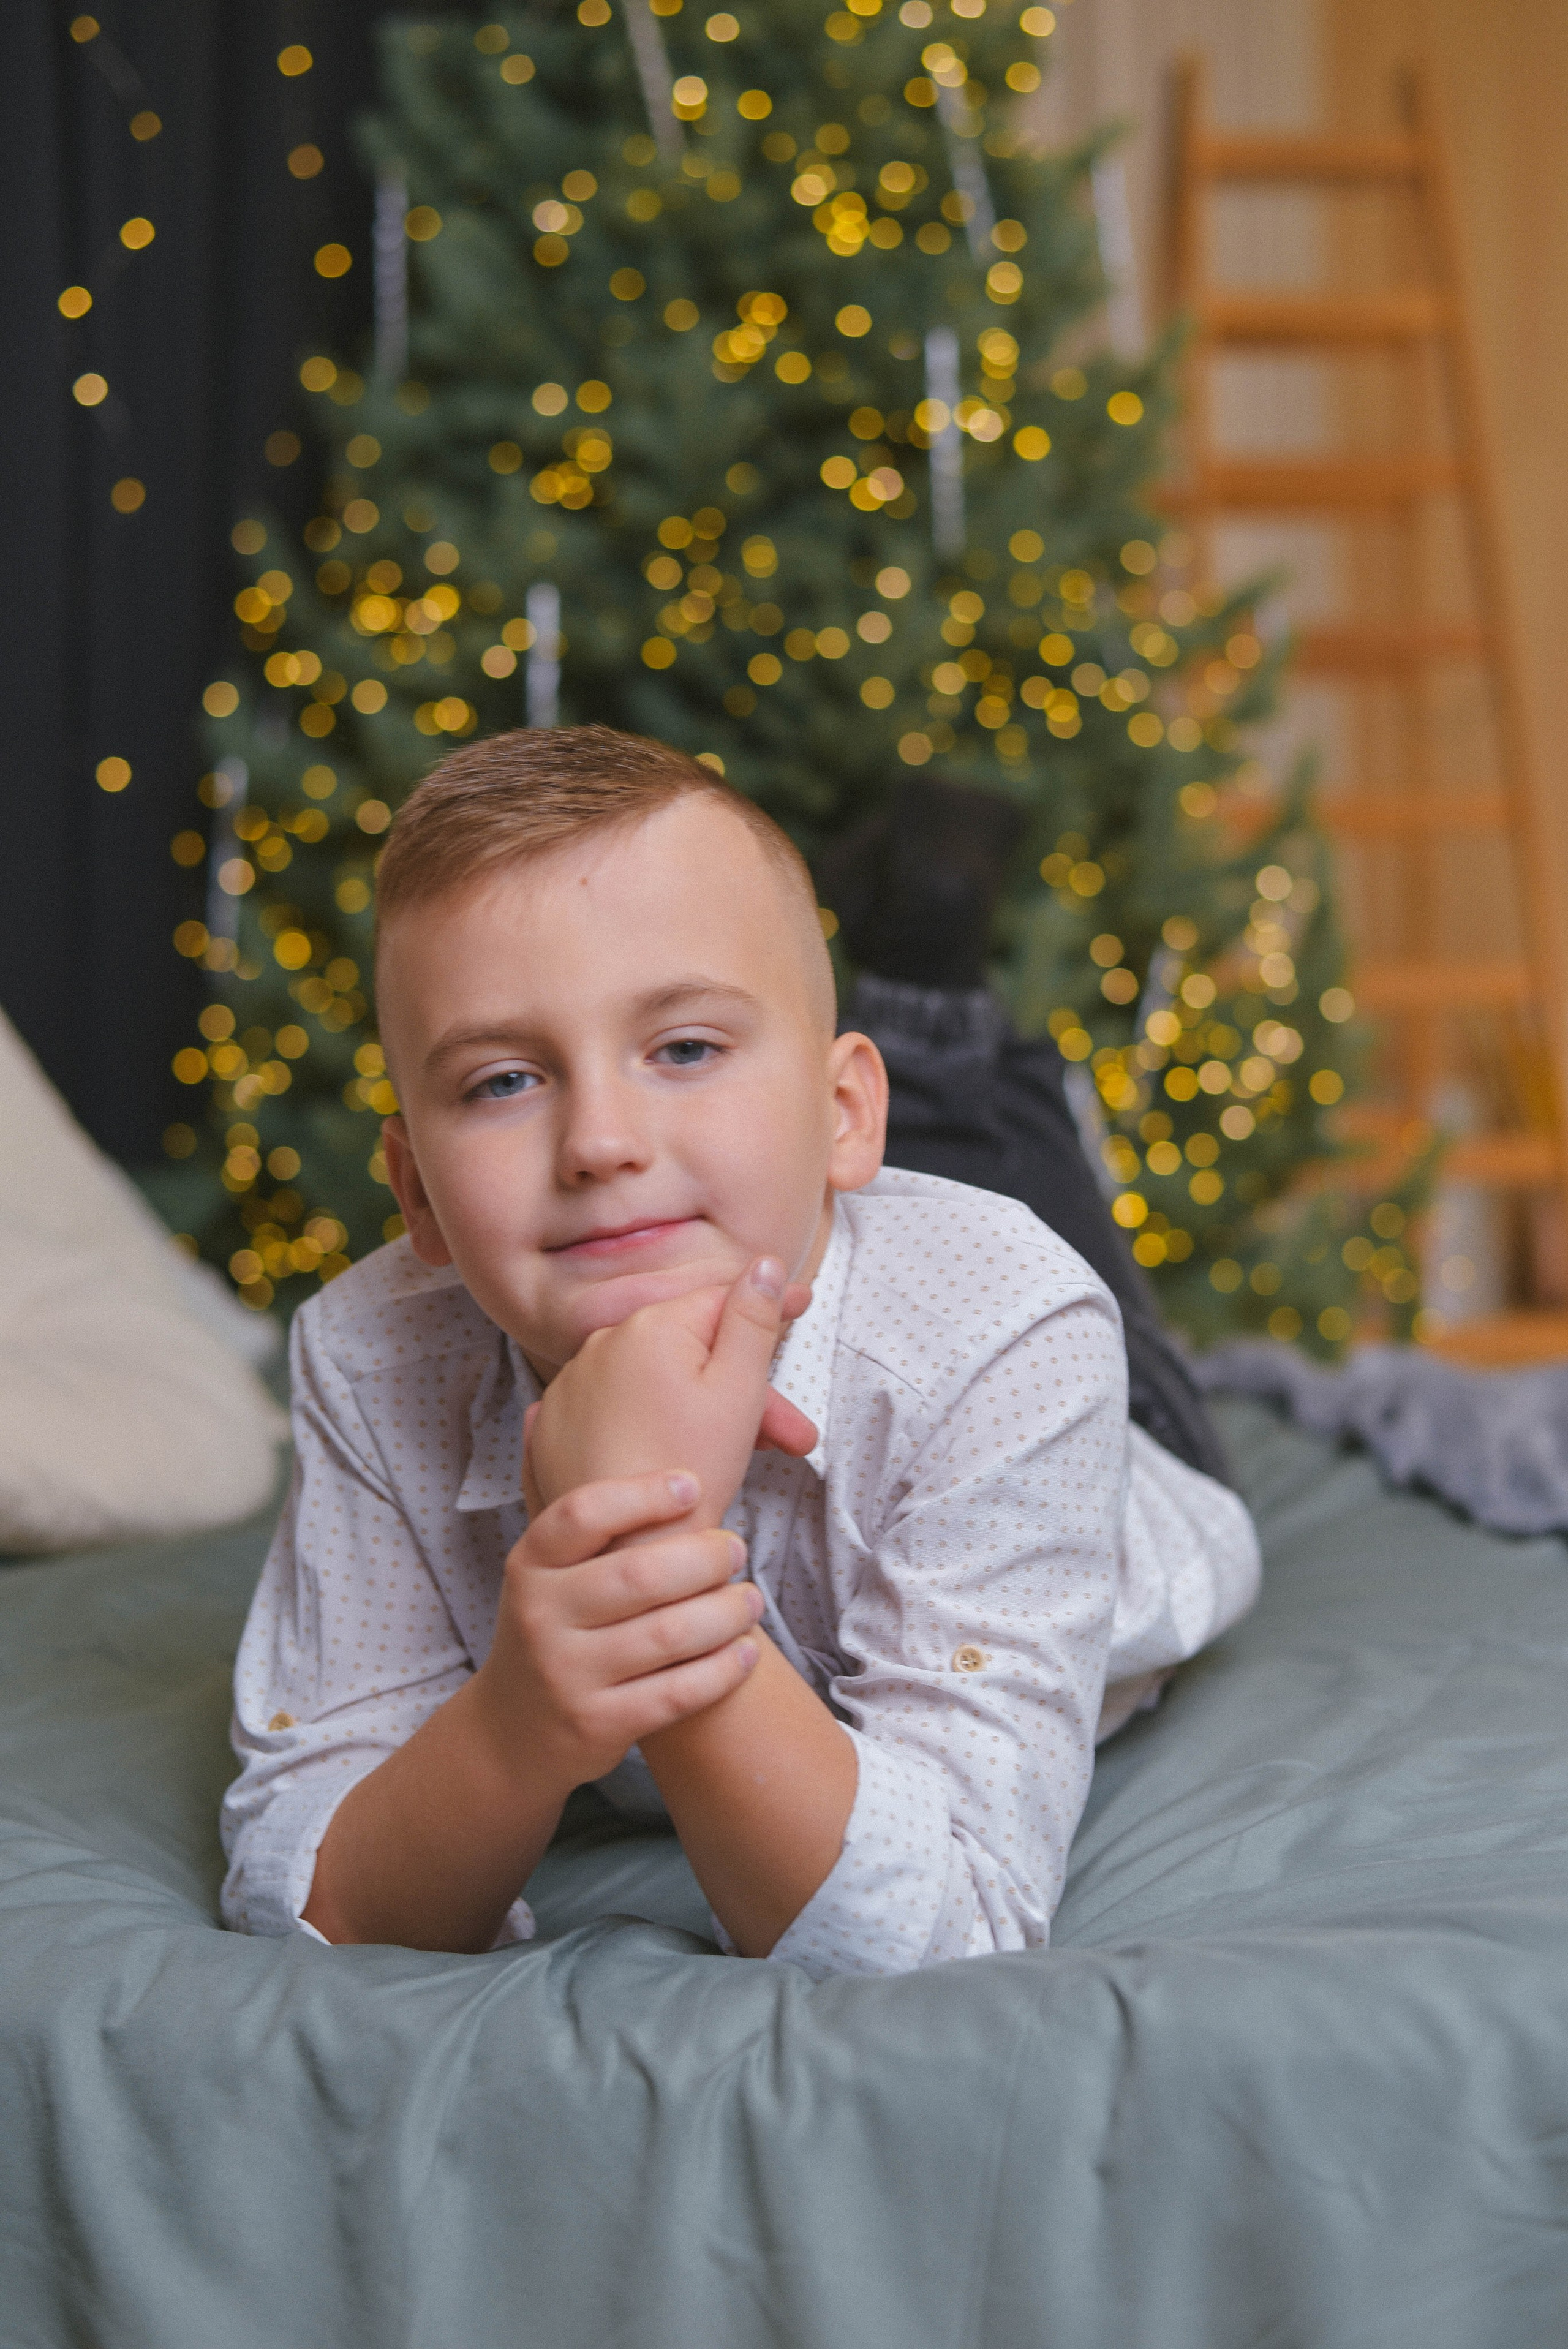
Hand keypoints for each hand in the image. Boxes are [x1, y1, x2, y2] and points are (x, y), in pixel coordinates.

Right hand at [473, 1469, 765, 1795]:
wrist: (514, 1730)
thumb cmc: (551, 1627)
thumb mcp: (541, 1569)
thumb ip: (563, 1505)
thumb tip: (544, 1406)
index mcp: (529, 1564)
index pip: (582, 1513)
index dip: (643, 1494)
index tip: (692, 1483)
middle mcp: (540, 1615)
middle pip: (640, 1573)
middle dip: (705, 1556)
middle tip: (737, 1548)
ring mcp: (567, 1674)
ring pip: (668, 1635)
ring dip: (726, 1612)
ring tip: (750, 1599)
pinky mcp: (597, 1725)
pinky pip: (677, 1694)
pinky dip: (721, 1671)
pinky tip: (745, 1653)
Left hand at [524, 1258, 815, 1532]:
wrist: (619, 1555)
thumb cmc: (689, 1474)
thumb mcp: (737, 1392)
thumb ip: (753, 1320)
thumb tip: (764, 1265)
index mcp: (649, 1327)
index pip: (720, 1299)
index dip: (768, 1304)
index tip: (802, 1303)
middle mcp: (600, 1345)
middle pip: (688, 1350)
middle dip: (746, 1387)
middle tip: (792, 1437)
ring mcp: (569, 1389)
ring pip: (653, 1384)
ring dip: (700, 1409)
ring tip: (743, 1459)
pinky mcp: (552, 1430)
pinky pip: (612, 1412)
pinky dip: (647, 1425)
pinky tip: (678, 1454)